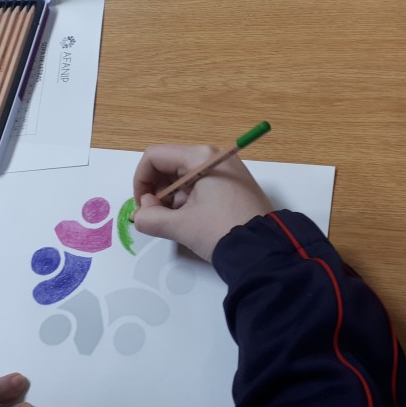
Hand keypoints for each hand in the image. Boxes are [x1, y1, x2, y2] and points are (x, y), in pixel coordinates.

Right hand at [132, 144, 273, 261]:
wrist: (265, 249)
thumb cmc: (222, 231)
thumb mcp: (181, 226)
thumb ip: (150, 218)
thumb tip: (141, 214)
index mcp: (201, 157)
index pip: (155, 157)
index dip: (141, 181)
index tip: (142, 207)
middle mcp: (214, 156)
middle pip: (169, 165)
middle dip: (157, 192)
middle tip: (158, 217)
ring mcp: (226, 170)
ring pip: (184, 176)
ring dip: (172, 199)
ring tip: (177, 223)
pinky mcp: (233, 184)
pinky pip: (200, 185)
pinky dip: (188, 201)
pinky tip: (191, 221)